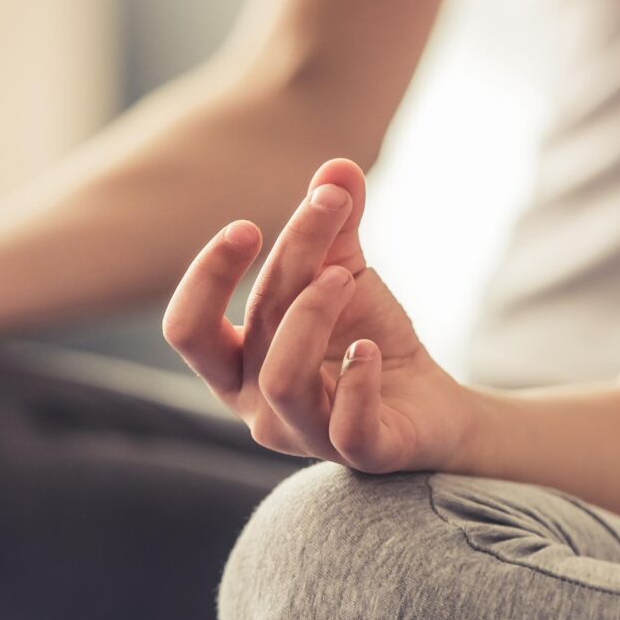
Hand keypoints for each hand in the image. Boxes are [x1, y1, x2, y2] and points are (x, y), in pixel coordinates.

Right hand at [164, 158, 477, 471]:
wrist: (431, 405)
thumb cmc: (366, 340)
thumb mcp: (345, 273)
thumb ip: (334, 226)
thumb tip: (337, 165)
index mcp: (236, 366)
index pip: (187, 329)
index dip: (206, 277)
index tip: (248, 227)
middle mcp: (259, 408)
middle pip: (249, 332)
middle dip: (285, 264)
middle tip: (323, 211)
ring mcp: (306, 435)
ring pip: (283, 379)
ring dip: (313, 313)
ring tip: (348, 276)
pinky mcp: (361, 453)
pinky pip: (347, 425)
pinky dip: (358, 380)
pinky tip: (371, 348)